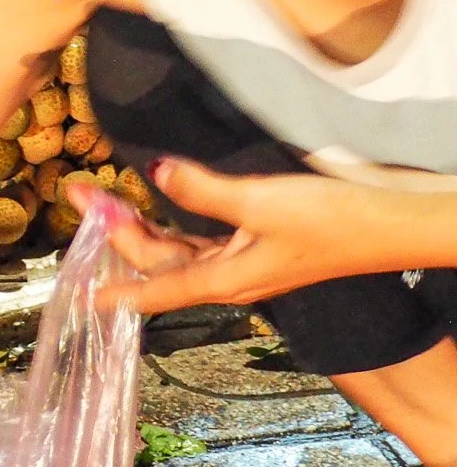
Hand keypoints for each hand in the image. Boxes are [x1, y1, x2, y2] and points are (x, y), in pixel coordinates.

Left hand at [70, 158, 439, 315]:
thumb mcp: (259, 202)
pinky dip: (175, 224)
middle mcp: (227, 277)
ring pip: (178, 249)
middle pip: (158, 260)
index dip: (115, 291)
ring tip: (108, 201)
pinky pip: (202, 241)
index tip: (80, 293)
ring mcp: (242, 262)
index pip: (154, 289)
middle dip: (117, 231)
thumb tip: (156, 173)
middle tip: (83, 196)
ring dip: (142, 226)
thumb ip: (202, 189)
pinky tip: (160, 205)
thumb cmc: (330, 222)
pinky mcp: (257, 245)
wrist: (386, 225)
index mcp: (223, 279)